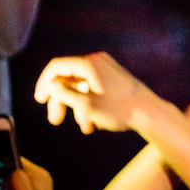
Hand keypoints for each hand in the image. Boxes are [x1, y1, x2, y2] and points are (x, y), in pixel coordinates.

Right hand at [34, 51, 149, 133]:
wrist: (149, 112)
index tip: (39, 101)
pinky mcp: (113, 78)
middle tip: (55, 121)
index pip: (57, 66)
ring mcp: (106, 69)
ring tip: (86, 128)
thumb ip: (63, 94)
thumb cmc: (118, 109)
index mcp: (89, 64)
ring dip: (77, 108)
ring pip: (81, 87)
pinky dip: (89, 105)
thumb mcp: (85, 105)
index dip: (44, 83)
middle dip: (61, 101)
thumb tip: (51, 85)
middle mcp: (97, 61)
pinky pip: (93, 89)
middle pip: (68, 78)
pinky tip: (95, 124)